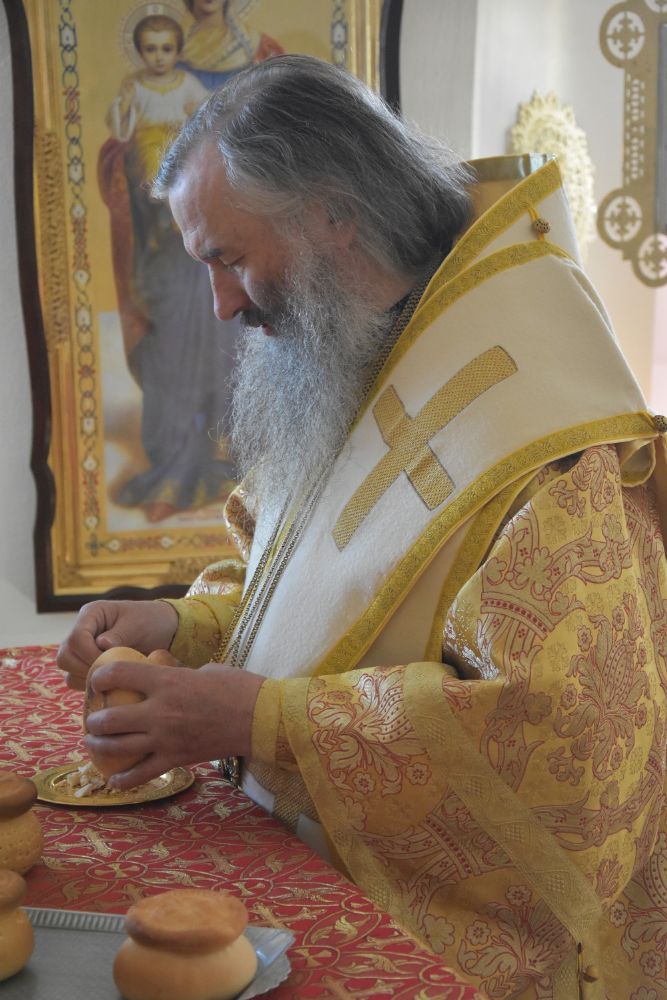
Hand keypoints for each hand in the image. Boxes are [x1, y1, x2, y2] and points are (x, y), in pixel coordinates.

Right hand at [56, 600, 178, 690]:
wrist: (162, 630)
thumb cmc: (151, 621)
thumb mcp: (138, 623)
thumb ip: (120, 634)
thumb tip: (101, 644)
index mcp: (91, 615)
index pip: (76, 638)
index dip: (89, 654)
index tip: (110, 663)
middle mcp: (82, 632)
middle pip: (65, 656)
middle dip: (85, 669)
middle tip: (110, 674)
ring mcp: (82, 650)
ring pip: (68, 672)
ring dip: (87, 679)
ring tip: (112, 679)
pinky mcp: (87, 666)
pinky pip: (78, 682)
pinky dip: (91, 687)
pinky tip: (111, 685)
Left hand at [83, 658, 264, 789]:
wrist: (261, 719)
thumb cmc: (237, 687)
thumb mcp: (203, 669)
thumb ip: (177, 673)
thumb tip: (163, 672)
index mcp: (166, 681)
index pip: (118, 674)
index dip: (100, 677)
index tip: (97, 681)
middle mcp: (160, 710)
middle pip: (109, 718)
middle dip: (94, 720)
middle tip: (93, 720)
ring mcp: (166, 738)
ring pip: (117, 748)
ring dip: (99, 747)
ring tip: (94, 744)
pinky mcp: (177, 759)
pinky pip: (142, 774)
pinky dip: (124, 780)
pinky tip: (115, 781)